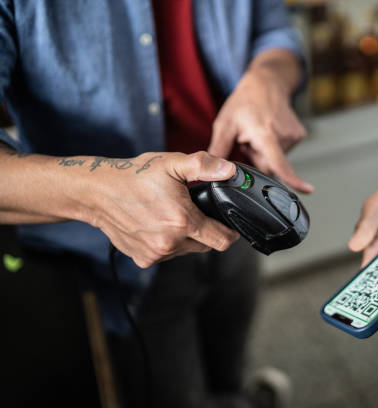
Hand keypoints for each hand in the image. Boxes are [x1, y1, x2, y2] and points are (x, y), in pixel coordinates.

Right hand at [88, 151, 239, 267]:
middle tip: (196, 213)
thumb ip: (204, 166)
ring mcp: (156, 254)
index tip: (230, 225)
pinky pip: (167, 255)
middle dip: (207, 231)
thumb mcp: (172, 163)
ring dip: (186, 238)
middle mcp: (171, 243)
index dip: (231, 232)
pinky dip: (168, 243)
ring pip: (186, 250)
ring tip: (173, 216)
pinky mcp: (143, 259)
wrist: (97, 193)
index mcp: (183, 222)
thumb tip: (230, 170)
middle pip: (206, 246)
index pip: (222, 240)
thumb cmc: (134, 177)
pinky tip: (158, 226)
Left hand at [208, 70, 312, 192]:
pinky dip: (274, 146)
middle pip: (270, 166)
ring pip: (276, 159)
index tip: (307, 190)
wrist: (266, 83)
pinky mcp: (299, 135)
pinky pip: (284, 151)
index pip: (278, 162)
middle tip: (248, 140)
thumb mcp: (224, 125)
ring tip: (259, 132)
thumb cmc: (244, 102)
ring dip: (265, 151)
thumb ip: (218, 152)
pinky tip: (269, 130)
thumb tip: (208, 173)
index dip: (291, 179)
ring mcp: (293, 135)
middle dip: (257, 159)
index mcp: (264, 133)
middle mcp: (283, 135)